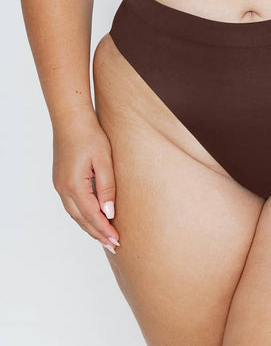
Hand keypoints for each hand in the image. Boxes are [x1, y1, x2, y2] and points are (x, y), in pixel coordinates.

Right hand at [52, 111, 119, 253]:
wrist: (71, 119)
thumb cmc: (90, 135)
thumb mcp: (104, 160)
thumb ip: (107, 187)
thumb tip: (109, 213)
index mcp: (74, 185)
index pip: (91, 216)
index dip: (104, 230)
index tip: (117, 241)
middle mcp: (63, 189)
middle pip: (81, 219)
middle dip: (97, 234)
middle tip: (113, 246)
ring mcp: (59, 185)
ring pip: (75, 214)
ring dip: (89, 226)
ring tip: (104, 237)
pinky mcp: (60, 180)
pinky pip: (72, 205)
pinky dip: (83, 215)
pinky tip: (92, 217)